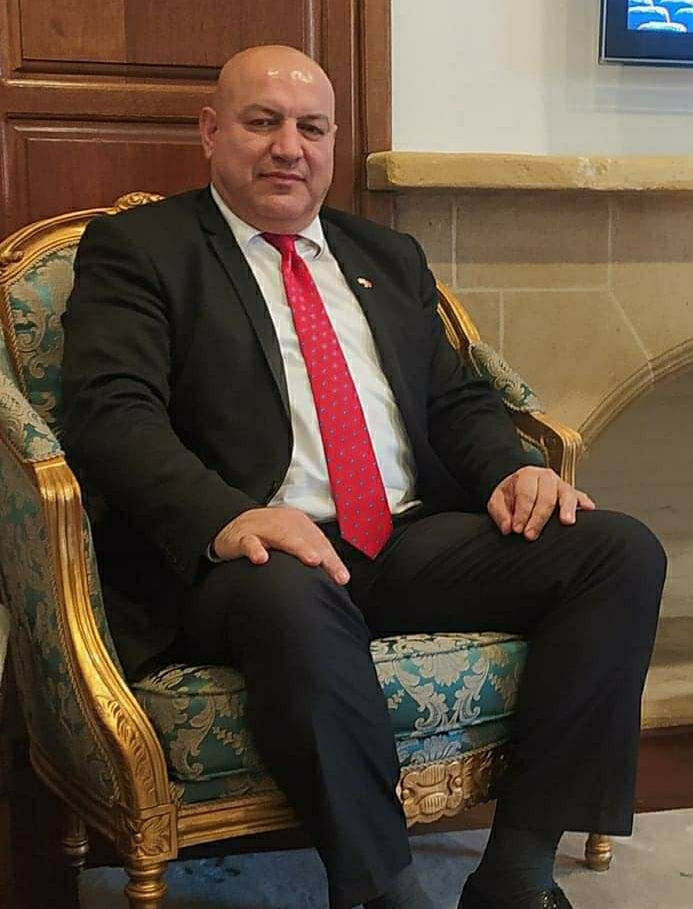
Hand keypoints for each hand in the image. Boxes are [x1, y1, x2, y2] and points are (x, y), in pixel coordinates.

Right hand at [212, 507, 349, 584]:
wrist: (231, 525)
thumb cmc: (266, 538)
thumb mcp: (289, 543)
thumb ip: (309, 555)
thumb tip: (334, 578)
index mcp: (298, 525)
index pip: (319, 542)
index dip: (332, 560)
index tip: (342, 579)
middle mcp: (283, 524)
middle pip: (306, 539)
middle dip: (321, 554)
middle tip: (333, 570)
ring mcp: (263, 528)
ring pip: (283, 537)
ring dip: (298, 548)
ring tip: (313, 561)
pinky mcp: (242, 536)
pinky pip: (249, 542)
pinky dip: (255, 549)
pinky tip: (262, 559)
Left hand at [487, 466, 595, 540]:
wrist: (522, 486)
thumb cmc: (512, 495)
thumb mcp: (498, 501)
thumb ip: (500, 513)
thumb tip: (508, 528)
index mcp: (527, 475)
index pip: (526, 495)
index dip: (522, 513)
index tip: (518, 529)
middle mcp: (546, 477)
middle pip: (546, 497)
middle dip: (538, 518)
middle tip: (531, 535)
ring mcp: (561, 485)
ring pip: (567, 495)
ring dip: (567, 508)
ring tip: (567, 521)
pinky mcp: (573, 494)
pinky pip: (581, 497)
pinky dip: (585, 503)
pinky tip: (588, 509)